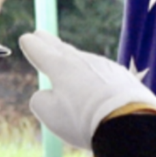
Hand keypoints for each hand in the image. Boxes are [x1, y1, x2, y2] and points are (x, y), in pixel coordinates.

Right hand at [20, 30, 155, 148]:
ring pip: (84, 61)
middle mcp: (82, 61)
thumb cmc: (84, 120)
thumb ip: (41, 101)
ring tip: (68, 64)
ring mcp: (104, 66)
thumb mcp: (50, 115)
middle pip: (62, 48)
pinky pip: (102, 74)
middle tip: (40, 34)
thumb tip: (47, 94)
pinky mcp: (122, 76)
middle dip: (49, 42)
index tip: (26, 38)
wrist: (128, 121)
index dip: (32, 45)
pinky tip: (97, 88)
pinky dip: (95, 78)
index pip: (40, 51)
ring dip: (74, 62)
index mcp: (59, 67)